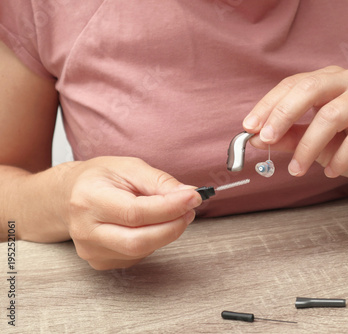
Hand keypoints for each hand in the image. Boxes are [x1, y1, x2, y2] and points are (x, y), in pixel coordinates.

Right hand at [60, 157, 201, 269]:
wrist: (68, 196)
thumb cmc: (100, 178)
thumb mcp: (130, 167)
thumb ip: (160, 182)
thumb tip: (189, 195)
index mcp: (88, 200)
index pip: (135, 213)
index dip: (170, 207)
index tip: (194, 198)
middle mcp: (86, 231)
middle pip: (139, 241)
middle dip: (173, 227)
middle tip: (190, 209)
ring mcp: (91, 251)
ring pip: (142, 251)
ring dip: (166, 233)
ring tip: (173, 213)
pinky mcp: (101, 262)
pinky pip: (138, 256)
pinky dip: (154, 240)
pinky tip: (151, 225)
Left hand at [243, 66, 347, 186]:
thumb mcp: (313, 142)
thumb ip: (288, 137)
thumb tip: (255, 139)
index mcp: (329, 79)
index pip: (293, 84)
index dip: (269, 105)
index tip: (249, 127)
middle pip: (311, 88)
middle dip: (283, 115)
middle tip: (266, 140)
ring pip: (331, 115)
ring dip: (308, 147)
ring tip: (297, 169)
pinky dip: (339, 159)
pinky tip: (331, 171)